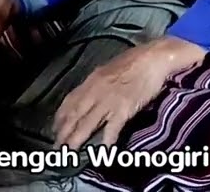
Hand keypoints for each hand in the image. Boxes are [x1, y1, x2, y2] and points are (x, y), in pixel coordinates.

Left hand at [54, 36, 205, 148]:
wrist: (154, 57)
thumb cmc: (136, 60)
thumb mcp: (110, 68)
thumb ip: (100, 82)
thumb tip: (93, 93)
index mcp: (92, 80)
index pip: (70, 100)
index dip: (61, 116)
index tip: (55, 127)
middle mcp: (96, 91)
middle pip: (74, 115)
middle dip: (63, 132)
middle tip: (56, 147)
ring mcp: (108, 100)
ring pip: (87, 123)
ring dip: (76, 139)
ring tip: (69, 152)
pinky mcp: (123, 108)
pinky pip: (112, 128)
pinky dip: (106, 141)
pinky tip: (102, 152)